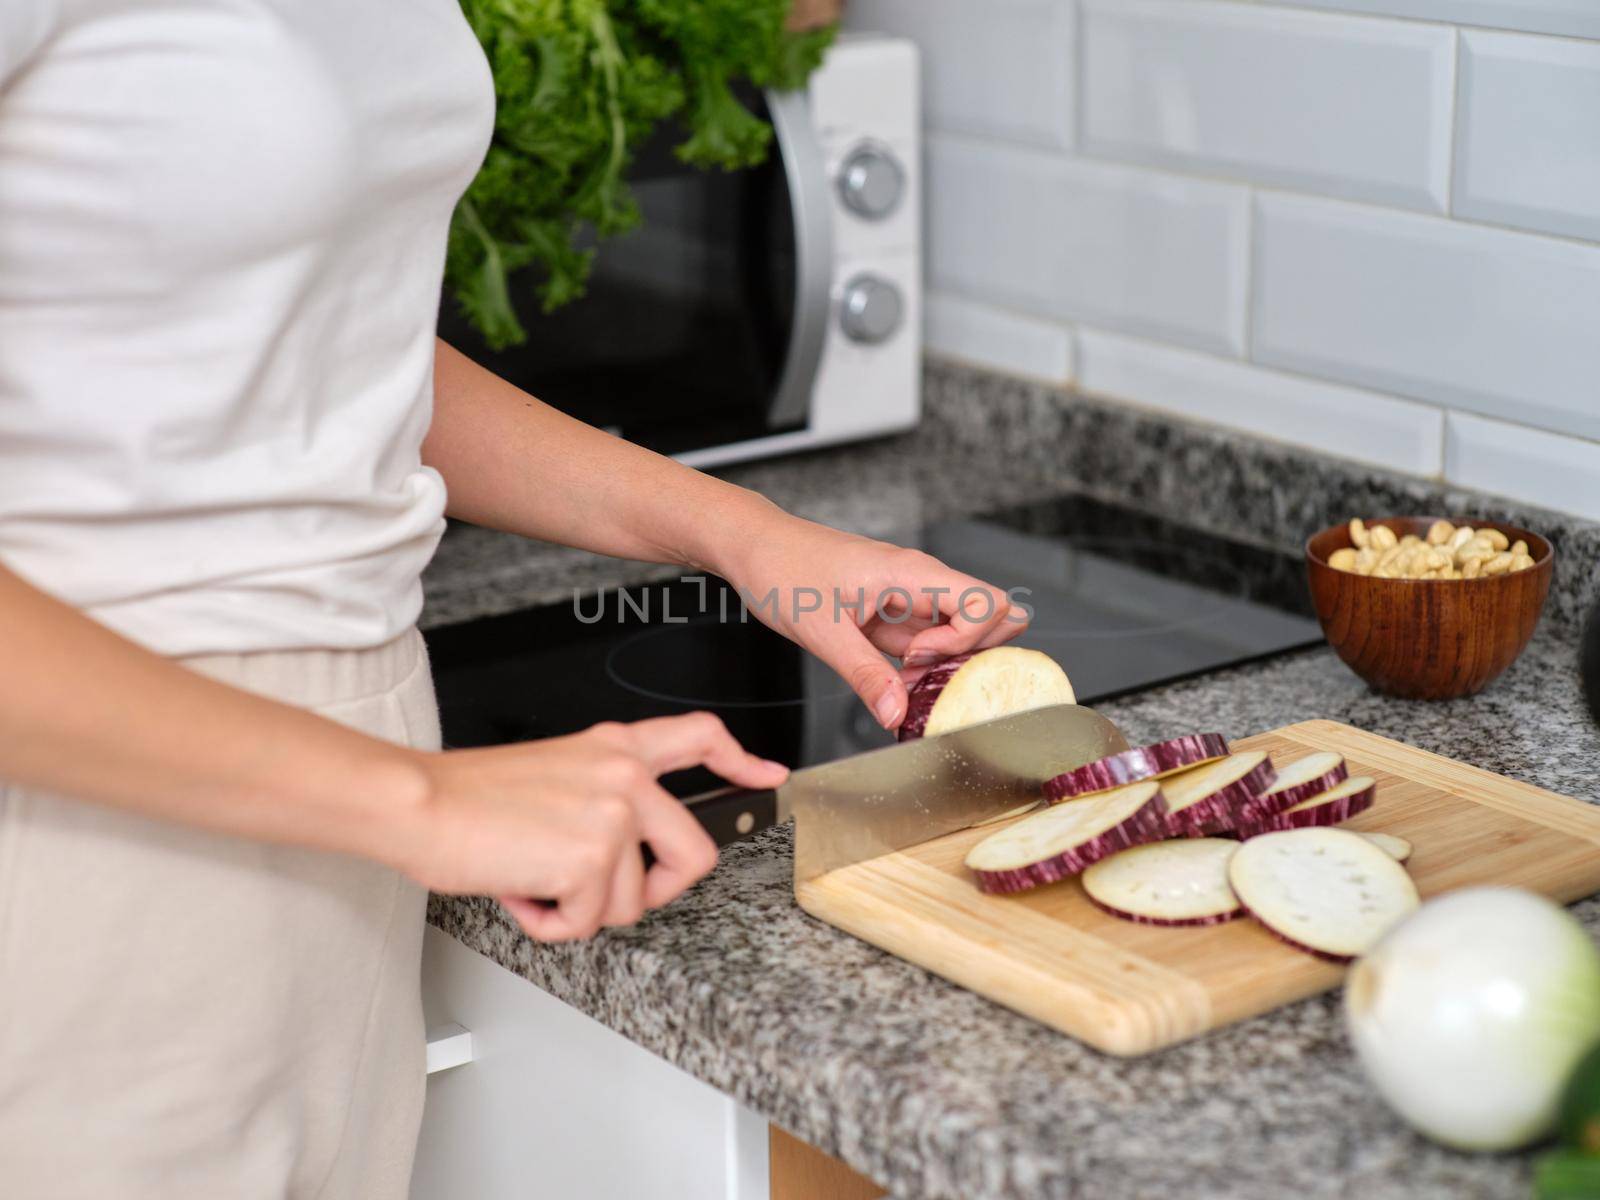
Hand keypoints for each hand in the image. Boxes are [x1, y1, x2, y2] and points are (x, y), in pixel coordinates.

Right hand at [403, 714, 787, 940]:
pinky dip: (549, 924)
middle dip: (655, 891)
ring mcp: (613, 813)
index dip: (740, 760)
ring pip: (632, 901)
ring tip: (532, 875)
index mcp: (615, 747)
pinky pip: (587, 924)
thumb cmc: (467, 799)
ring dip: (578, 909)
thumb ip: (601, 797)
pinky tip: (520, 889)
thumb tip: (624, 853)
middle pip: (694, 854)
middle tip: (598, 892)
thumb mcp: (553, 775)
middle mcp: (624, 773)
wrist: (417, 803)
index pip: (699, 737)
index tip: (768, 775)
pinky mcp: (591, 856)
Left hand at [716, 511, 1028, 730]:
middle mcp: (918, 580)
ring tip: (900, 681)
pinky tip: (892, 680)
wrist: (754, 546)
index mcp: (911, 573)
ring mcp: (908, 596)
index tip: (918, 659)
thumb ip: (865, 675)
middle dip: (968, 656)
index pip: (986, 602)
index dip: (964, 641)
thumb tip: (897, 713)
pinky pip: (926, 641)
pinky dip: (918, 665)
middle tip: (921, 675)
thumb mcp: (822, 631)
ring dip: (940, 665)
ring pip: (957, 633)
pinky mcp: (892, 611)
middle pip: (988, 615)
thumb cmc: (782, 566)